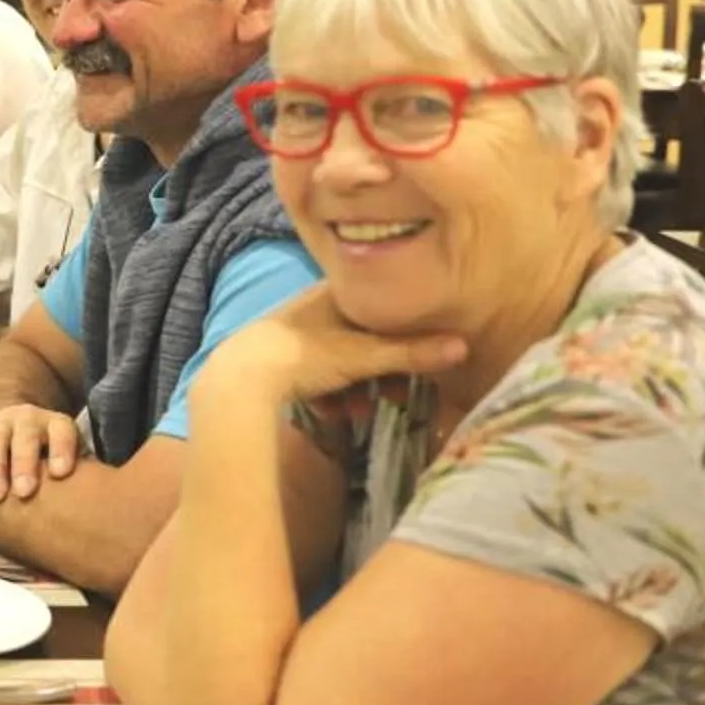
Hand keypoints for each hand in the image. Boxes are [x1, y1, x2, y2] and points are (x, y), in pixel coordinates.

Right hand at [0, 404, 83, 502]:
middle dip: (24, 463)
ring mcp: (0, 422)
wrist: (15, 424)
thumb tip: (92, 505)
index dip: (62, 450)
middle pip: (25, 436)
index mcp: (56, 424)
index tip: (60, 473)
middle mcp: (28, 418)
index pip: (62, 431)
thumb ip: (79, 473)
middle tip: (25, 492)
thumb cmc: (48, 455)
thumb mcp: (68, 455)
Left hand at [200, 285, 468, 412]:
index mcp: (337, 291)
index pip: (383, 305)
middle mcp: (316, 306)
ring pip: (341, 361)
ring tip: (359, 411)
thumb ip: (413, 353)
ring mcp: (295, 332)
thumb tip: (463, 348)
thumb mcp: (366, 356)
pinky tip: (332, 413)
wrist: (241, 378)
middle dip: (381, 372)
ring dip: (355, 389)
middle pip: (364, 339)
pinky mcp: (279, 359)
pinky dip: (328, 394)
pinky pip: (316, 375)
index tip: (419, 361)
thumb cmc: (306, 355)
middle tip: (393, 398)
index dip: (405, 334)